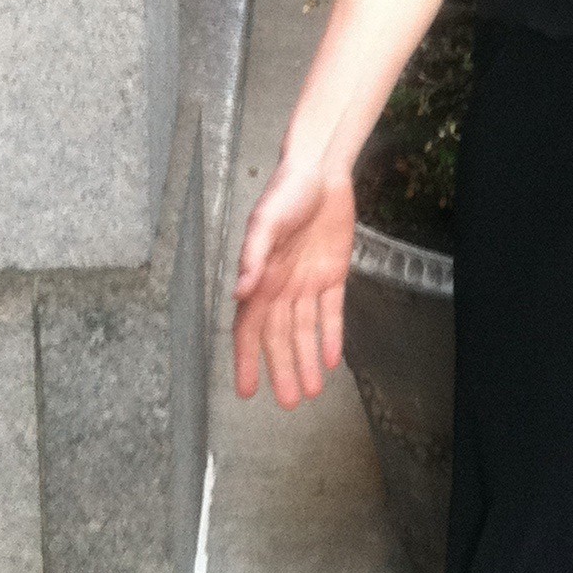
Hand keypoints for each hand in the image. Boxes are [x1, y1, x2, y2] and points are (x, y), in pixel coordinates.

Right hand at [232, 160, 355, 407]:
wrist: (321, 169)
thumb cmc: (285, 191)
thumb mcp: (265, 221)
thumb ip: (253, 256)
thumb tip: (239, 292)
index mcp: (260, 278)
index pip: (249, 330)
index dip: (247, 360)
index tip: (246, 391)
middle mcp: (281, 286)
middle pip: (279, 337)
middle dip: (283, 370)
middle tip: (290, 404)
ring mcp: (307, 282)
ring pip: (305, 331)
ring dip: (307, 360)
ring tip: (311, 392)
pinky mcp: (333, 274)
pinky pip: (331, 312)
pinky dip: (331, 335)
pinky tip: (332, 360)